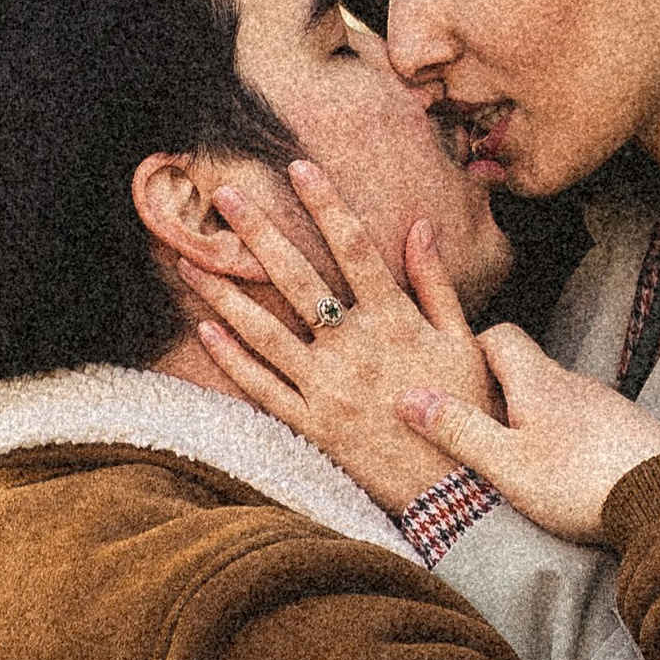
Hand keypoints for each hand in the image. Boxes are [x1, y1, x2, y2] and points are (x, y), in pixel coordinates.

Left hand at [182, 158, 498, 512]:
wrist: (459, 492)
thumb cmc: (469, 411)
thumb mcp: (464, 343)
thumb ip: (437, 284)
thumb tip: (421, 226)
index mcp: (396, 322)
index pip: (355, 248)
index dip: (326, 204)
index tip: (300, 167)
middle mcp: (356, 349)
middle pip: (299, 279)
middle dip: (259, 232)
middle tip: (224, 195)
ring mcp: (329, 389)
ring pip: (266, 332)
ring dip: (226, 294)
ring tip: (190, 260)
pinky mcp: (313, 426)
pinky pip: (263, 389)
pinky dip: (233, 359)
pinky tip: (204, 330)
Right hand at [399, 329, 659, 544]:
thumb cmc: (582, 480)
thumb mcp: (507, 463)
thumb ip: (460, 431)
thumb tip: (408, 397)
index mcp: (539, 381)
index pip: (501, 335)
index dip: (473, 346)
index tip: (454, 376)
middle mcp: (575, 384)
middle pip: (529, 371)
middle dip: (499, 392)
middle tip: (476, 428)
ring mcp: (608, 408)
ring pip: (559, 402)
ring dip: (535, 420)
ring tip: (518, 461)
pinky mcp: (632, 435)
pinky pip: (588, 427)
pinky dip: (568, 441)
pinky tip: (567, 476)